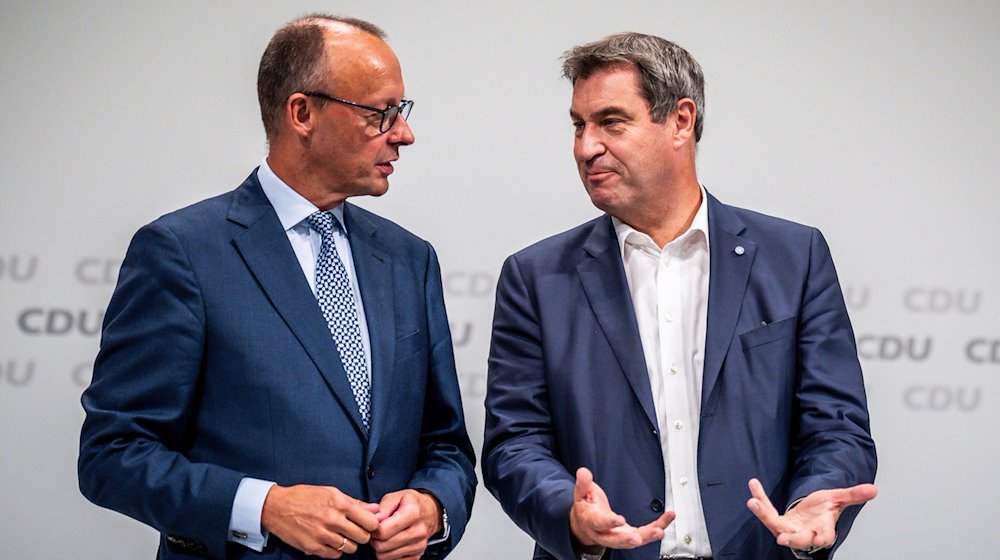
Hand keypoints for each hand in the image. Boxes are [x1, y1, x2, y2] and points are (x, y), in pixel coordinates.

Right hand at [261, 484, 379, 558]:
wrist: (277, 507)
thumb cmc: (305, 497)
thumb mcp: (331, 493)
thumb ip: (355, 503)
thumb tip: (376, 509)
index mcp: (339, 504)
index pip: (370, 522)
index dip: (372, 524)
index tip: (368, 524)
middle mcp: (332, 520)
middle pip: (363, 537)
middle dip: (362, 535)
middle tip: (355, 531)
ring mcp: (322, 536)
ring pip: (350, 548)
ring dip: (349, 543)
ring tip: (340, 535)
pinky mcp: (313, 548)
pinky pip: (335, 556)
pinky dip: (336, 550)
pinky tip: (330, 541)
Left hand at [370, 489, 441, 559]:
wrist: (431, 512)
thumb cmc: (412, 504)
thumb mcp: (397, 497)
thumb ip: (382, 508)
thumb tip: (373, 520)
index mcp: (412, 513)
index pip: (383, 531)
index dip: (373, 529)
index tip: (375, 524)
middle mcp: (418, 531)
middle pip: (382, 546)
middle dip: (375, 539)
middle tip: (378, 531)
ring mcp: (419, 545)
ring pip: (385, 556)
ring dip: (381, 548)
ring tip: (385, 536)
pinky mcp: (417, 555)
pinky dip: (389, 554)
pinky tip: (392, 543)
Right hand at [569, 467, 673, 549]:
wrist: (585, 524)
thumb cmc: (586, 507)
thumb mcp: (581, 493)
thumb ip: (583, 483)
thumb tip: (583, 472)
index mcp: (591, 520)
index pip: (599, 522)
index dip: (609, 522)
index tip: (619, 520)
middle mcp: (604, 532)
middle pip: (615, 539)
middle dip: (627, 539)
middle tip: (637, 538)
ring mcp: (618, 536)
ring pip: (632, 540)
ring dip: (647, 536)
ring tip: (659, 531)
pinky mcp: (630, 535)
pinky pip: (644, 534)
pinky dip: (657, 527)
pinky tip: (668, 518)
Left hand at [746, 478, 876, 551]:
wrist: (810, 513)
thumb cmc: (823, 510)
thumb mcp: (838, 499)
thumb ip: (853, 495)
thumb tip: (874, 489)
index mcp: (823, 531)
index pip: (824, 537)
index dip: (821, 538)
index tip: (819, 539)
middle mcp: (804, 533)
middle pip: (799, 539)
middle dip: (792, 539)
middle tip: (782, 538)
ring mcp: (788, 529)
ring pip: (774, 525)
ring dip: (763, 514)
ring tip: (753, 502)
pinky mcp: (776, 522)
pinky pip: (766, 510)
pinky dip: (760, 497)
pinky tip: (753, 484)